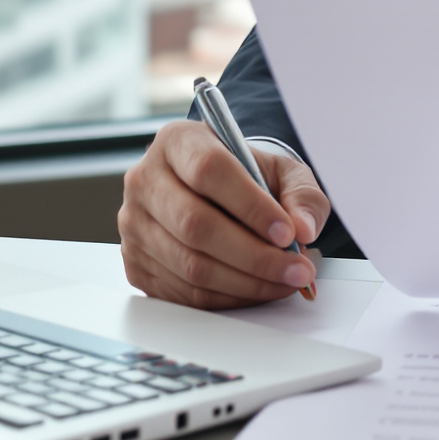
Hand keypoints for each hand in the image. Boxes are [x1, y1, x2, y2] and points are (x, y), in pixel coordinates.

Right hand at [119, 121, 327, 308]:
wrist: (215, 193)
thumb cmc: (246, 177)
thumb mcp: (282, 170)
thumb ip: (301, 193)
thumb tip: (304, 228)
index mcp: (177, 141)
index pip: (209, 170)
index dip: (250, 206)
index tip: (287, 232)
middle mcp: (145, 180)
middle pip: (196, 225)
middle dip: (255, 255)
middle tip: (297, 269)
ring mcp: (134, 225)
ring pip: (190, 265)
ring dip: (247, 282)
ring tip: (286, 281)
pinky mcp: (135, 263)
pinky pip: (184, 292)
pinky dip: (228, 298)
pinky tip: (258, 289)